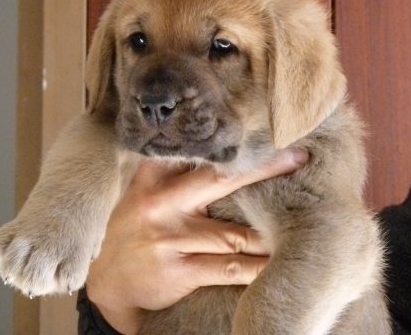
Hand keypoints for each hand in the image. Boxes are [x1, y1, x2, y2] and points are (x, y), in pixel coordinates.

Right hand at [86, 149, 307, 333]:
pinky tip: (279, 264)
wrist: (106, 281)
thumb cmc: (131, 229)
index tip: (265, 129)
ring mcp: (170, 237)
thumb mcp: (141, 191)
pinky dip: (257, 267)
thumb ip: (172, 171)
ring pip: (233, 233)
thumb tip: (218, 150)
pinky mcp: (179, 270)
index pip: (196, 151)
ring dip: (269, 228)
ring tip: (304, 217)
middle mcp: (161, 202)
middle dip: (263, 169)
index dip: (232, 141)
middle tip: (298, 157)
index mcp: (153, 176)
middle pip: (221, 179)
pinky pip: (229, 268)